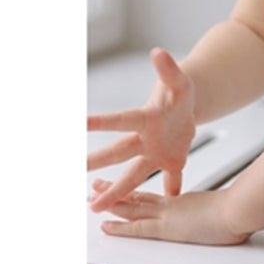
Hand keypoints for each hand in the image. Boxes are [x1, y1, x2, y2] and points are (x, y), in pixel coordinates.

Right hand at [87, 48, 196, 211]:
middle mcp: (145, 139)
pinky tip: (159, 211)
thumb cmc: (179, 94)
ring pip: (134, 175)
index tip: (78, 123)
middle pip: (118, 153)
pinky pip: (170, 181)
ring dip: (117, 191)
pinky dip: (169, 192)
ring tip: (95, 206)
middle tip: (75, 169)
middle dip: (96, 163)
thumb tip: (158, 53)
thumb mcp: (179, 81)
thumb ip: (169, 69)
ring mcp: (156, 154)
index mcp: (145, 118)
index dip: (100, 123)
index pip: (120, 120)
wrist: (189, 107)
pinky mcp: (172, 162)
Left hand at [91, 180, 248, 245]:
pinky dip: (120, 228)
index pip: (152, 197)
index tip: (122, 189)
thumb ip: (219, 209)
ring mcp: (167, 215)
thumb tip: (227, 210)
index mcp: (182, 201)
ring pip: (132, 208)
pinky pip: (137, 227)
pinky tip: (106, 227)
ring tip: (92, 200)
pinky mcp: (167, 227)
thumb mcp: (224, 207)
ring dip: (111, 204)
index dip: (134, 193)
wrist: (239, 208)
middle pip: (137, 197)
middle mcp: (171, 205)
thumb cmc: (238, 208)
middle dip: (115, 192)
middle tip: (96, 185)